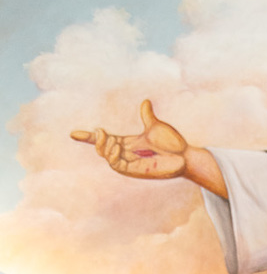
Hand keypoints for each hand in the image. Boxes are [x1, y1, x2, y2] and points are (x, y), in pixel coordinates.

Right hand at [72, 99, 188, 180]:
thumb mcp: (155, 126)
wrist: (185, 155)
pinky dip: (113, 157)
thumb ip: (147, 116)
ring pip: (107, 157)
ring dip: (104, 148)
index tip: (73, 134)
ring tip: (109, 139)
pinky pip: (117, 166)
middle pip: (102, 148)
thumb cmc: (172, 143)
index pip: (104, 140)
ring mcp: (130, 163)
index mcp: (128, 143)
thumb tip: (145, 102)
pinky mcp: (135, 171)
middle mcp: (126, 153)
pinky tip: (116, 147)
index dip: (89, 137)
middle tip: (100, 131)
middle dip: (97, 141)